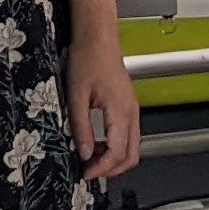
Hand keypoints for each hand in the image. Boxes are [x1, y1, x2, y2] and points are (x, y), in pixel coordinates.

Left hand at [66, 33, 140, 180]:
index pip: (117, 153)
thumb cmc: (88, 58)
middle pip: (132, 155)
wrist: (97, 36)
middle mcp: (131, 111)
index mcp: (120, 110)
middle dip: (112, 170)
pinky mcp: (128, 105)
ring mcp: (132, 108)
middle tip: (90, 171)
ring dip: (114, 158)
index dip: (102, 169)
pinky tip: (97, 142)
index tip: (85, 173)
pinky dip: (115, 146)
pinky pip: (128, 134)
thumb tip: (83, 153)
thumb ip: (81, 127)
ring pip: (132, 146)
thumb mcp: (76, 96)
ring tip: (91, 158)